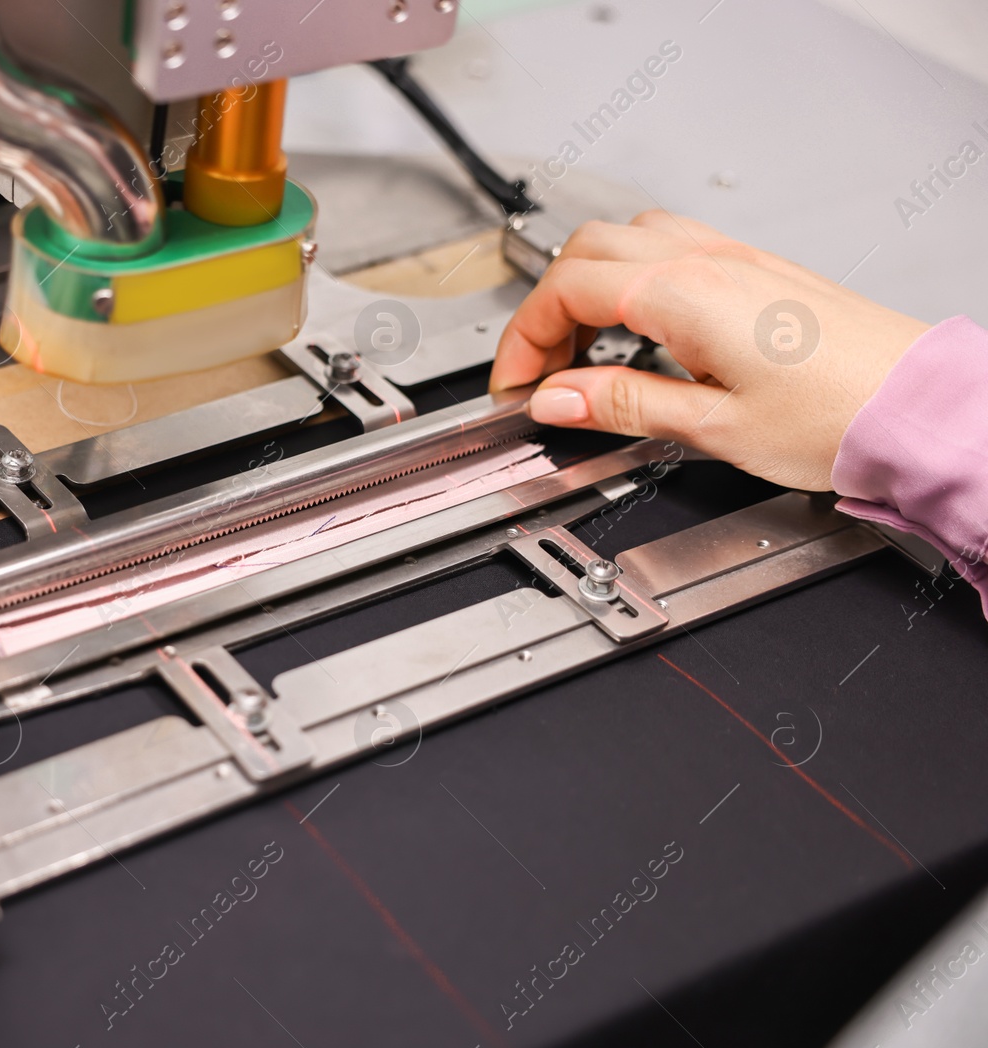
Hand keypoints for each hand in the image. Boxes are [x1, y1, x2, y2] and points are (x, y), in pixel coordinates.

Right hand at [490, 212, 929, 490]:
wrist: (915, 403)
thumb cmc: (835, 415)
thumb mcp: (709, 426)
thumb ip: (622, 404)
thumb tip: (555, 398)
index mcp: (681, 294)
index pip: (564, 291)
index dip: (523, 339)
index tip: (516, 385)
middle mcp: (704, 261)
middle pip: (583, 251)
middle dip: (545, 308)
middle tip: (541, 371)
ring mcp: (731, 257)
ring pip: (624, 237)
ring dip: (585, 285)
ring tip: (583, 351)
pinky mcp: (755, 268)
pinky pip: (668, 245)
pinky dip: (629, 278)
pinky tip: (638, 328)